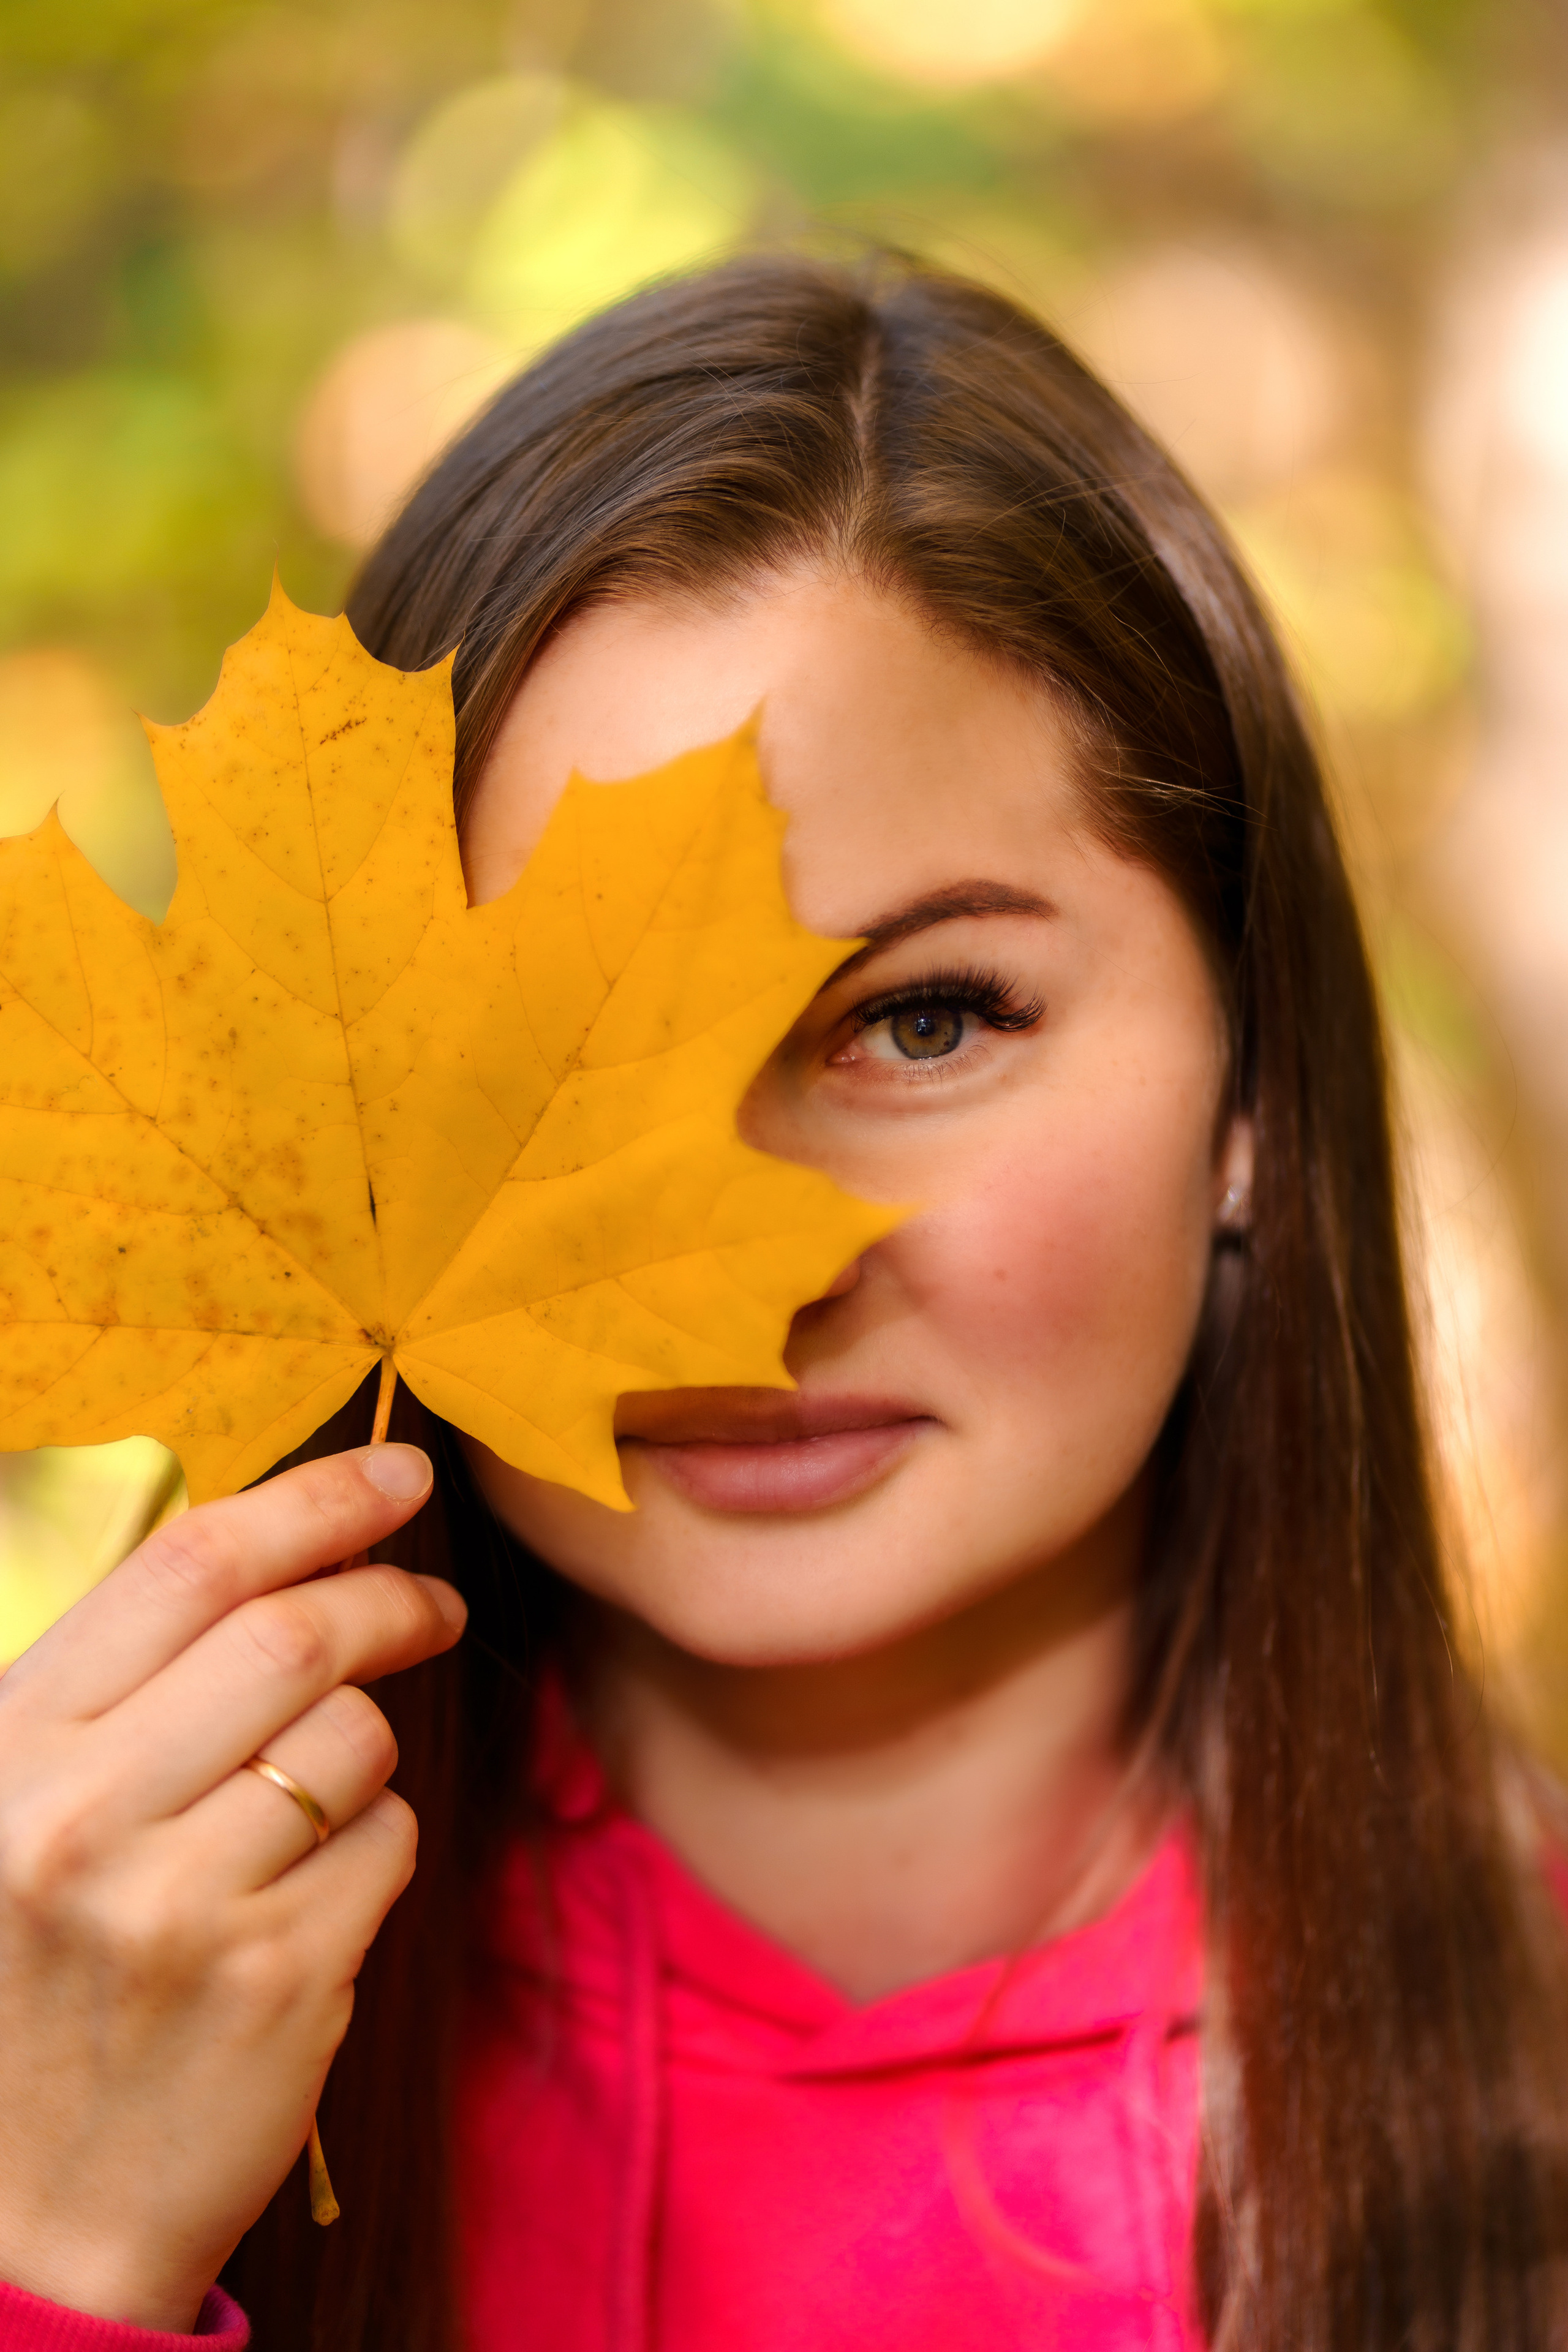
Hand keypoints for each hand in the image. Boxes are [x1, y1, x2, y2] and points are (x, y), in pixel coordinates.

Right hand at [0, 1443, 462, 2331]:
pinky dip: (377, 1844)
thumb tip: (283, 1547)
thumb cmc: (37, 1974)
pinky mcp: (277, 1979)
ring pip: (358, 1738)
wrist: (27, 2211)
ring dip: (370, 1745)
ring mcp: (181, 1905)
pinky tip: (314, 1891)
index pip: (189, 1564)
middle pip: (295, 1633)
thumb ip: (125, 1684)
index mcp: (14, 1747)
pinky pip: (387, 1844)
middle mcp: (82, 1817)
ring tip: (319, 1797)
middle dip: (390, 1595)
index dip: (315, 1497)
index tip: (400, 1473)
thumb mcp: (24, 1804)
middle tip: (429, 1600)